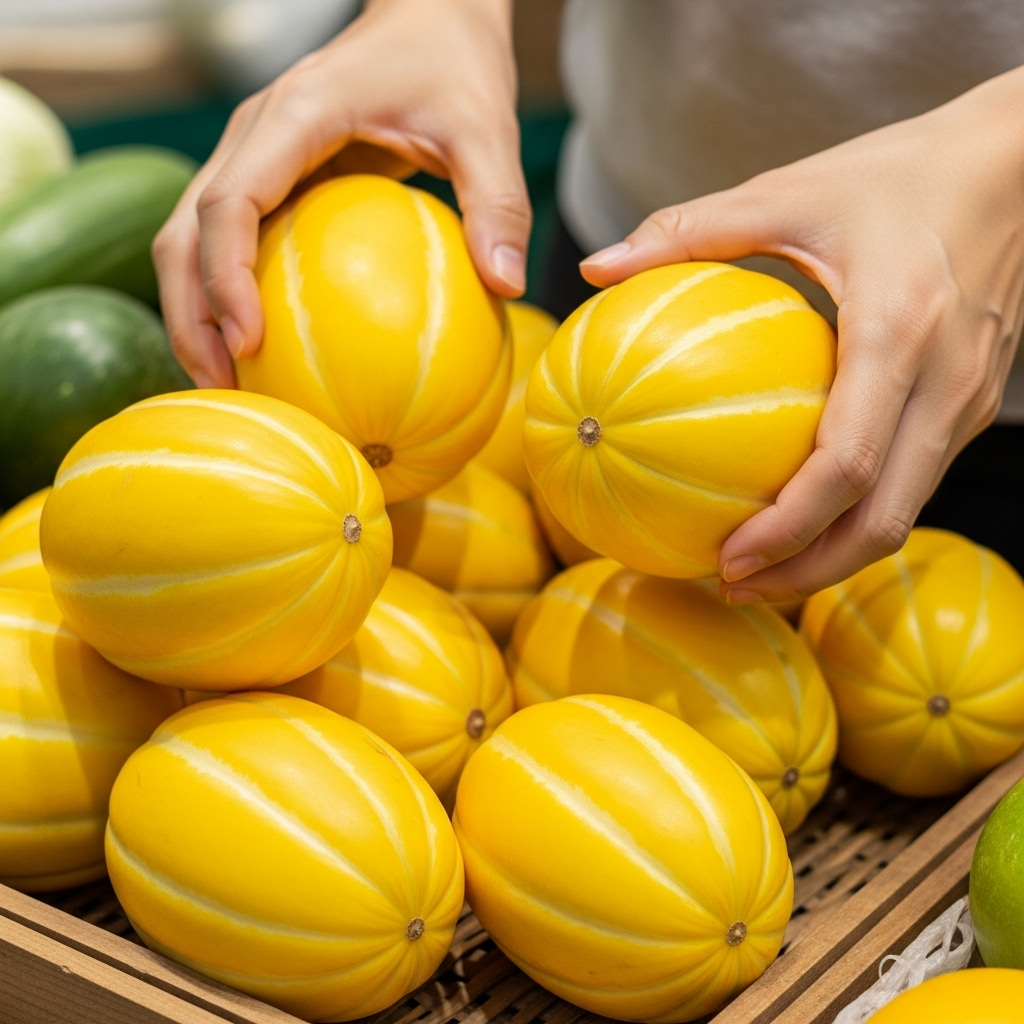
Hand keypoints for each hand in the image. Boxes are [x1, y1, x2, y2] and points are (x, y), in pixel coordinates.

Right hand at [153, 0, 527, 387]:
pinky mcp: (267, 176)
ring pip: (188, 239)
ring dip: (195, 312)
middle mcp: (253, 135)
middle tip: (221, 386)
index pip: (230, 201)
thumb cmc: (453, 66)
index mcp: (293, 117)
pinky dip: (227, 295)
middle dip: (189, 313)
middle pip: (183, 231)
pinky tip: (259, 348)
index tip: (248, 341)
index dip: (225, 275)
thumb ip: (497, 202)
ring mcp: (251, 155)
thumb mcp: (486, 128)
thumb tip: (508, 285)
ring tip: (226, 381)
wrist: (427, 15)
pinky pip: (228, 240)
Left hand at [580, 66, 1023, 601]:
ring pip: (907, 512)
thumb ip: (689, 231)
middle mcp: (947, 380)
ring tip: (761, 571)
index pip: (848, 463)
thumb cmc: (895, 174)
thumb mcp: (789, 190)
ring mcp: (971, 398)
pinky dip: (861, 515)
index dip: (789, 528)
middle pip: (884, 519)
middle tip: (733, 586)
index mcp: (899, 330)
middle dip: (809, 570)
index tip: (728, 558)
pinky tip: (804, 515)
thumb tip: (597, 267)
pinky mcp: (975, 402)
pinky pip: (915, 480)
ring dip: (836, 556)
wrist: (1018, 161)